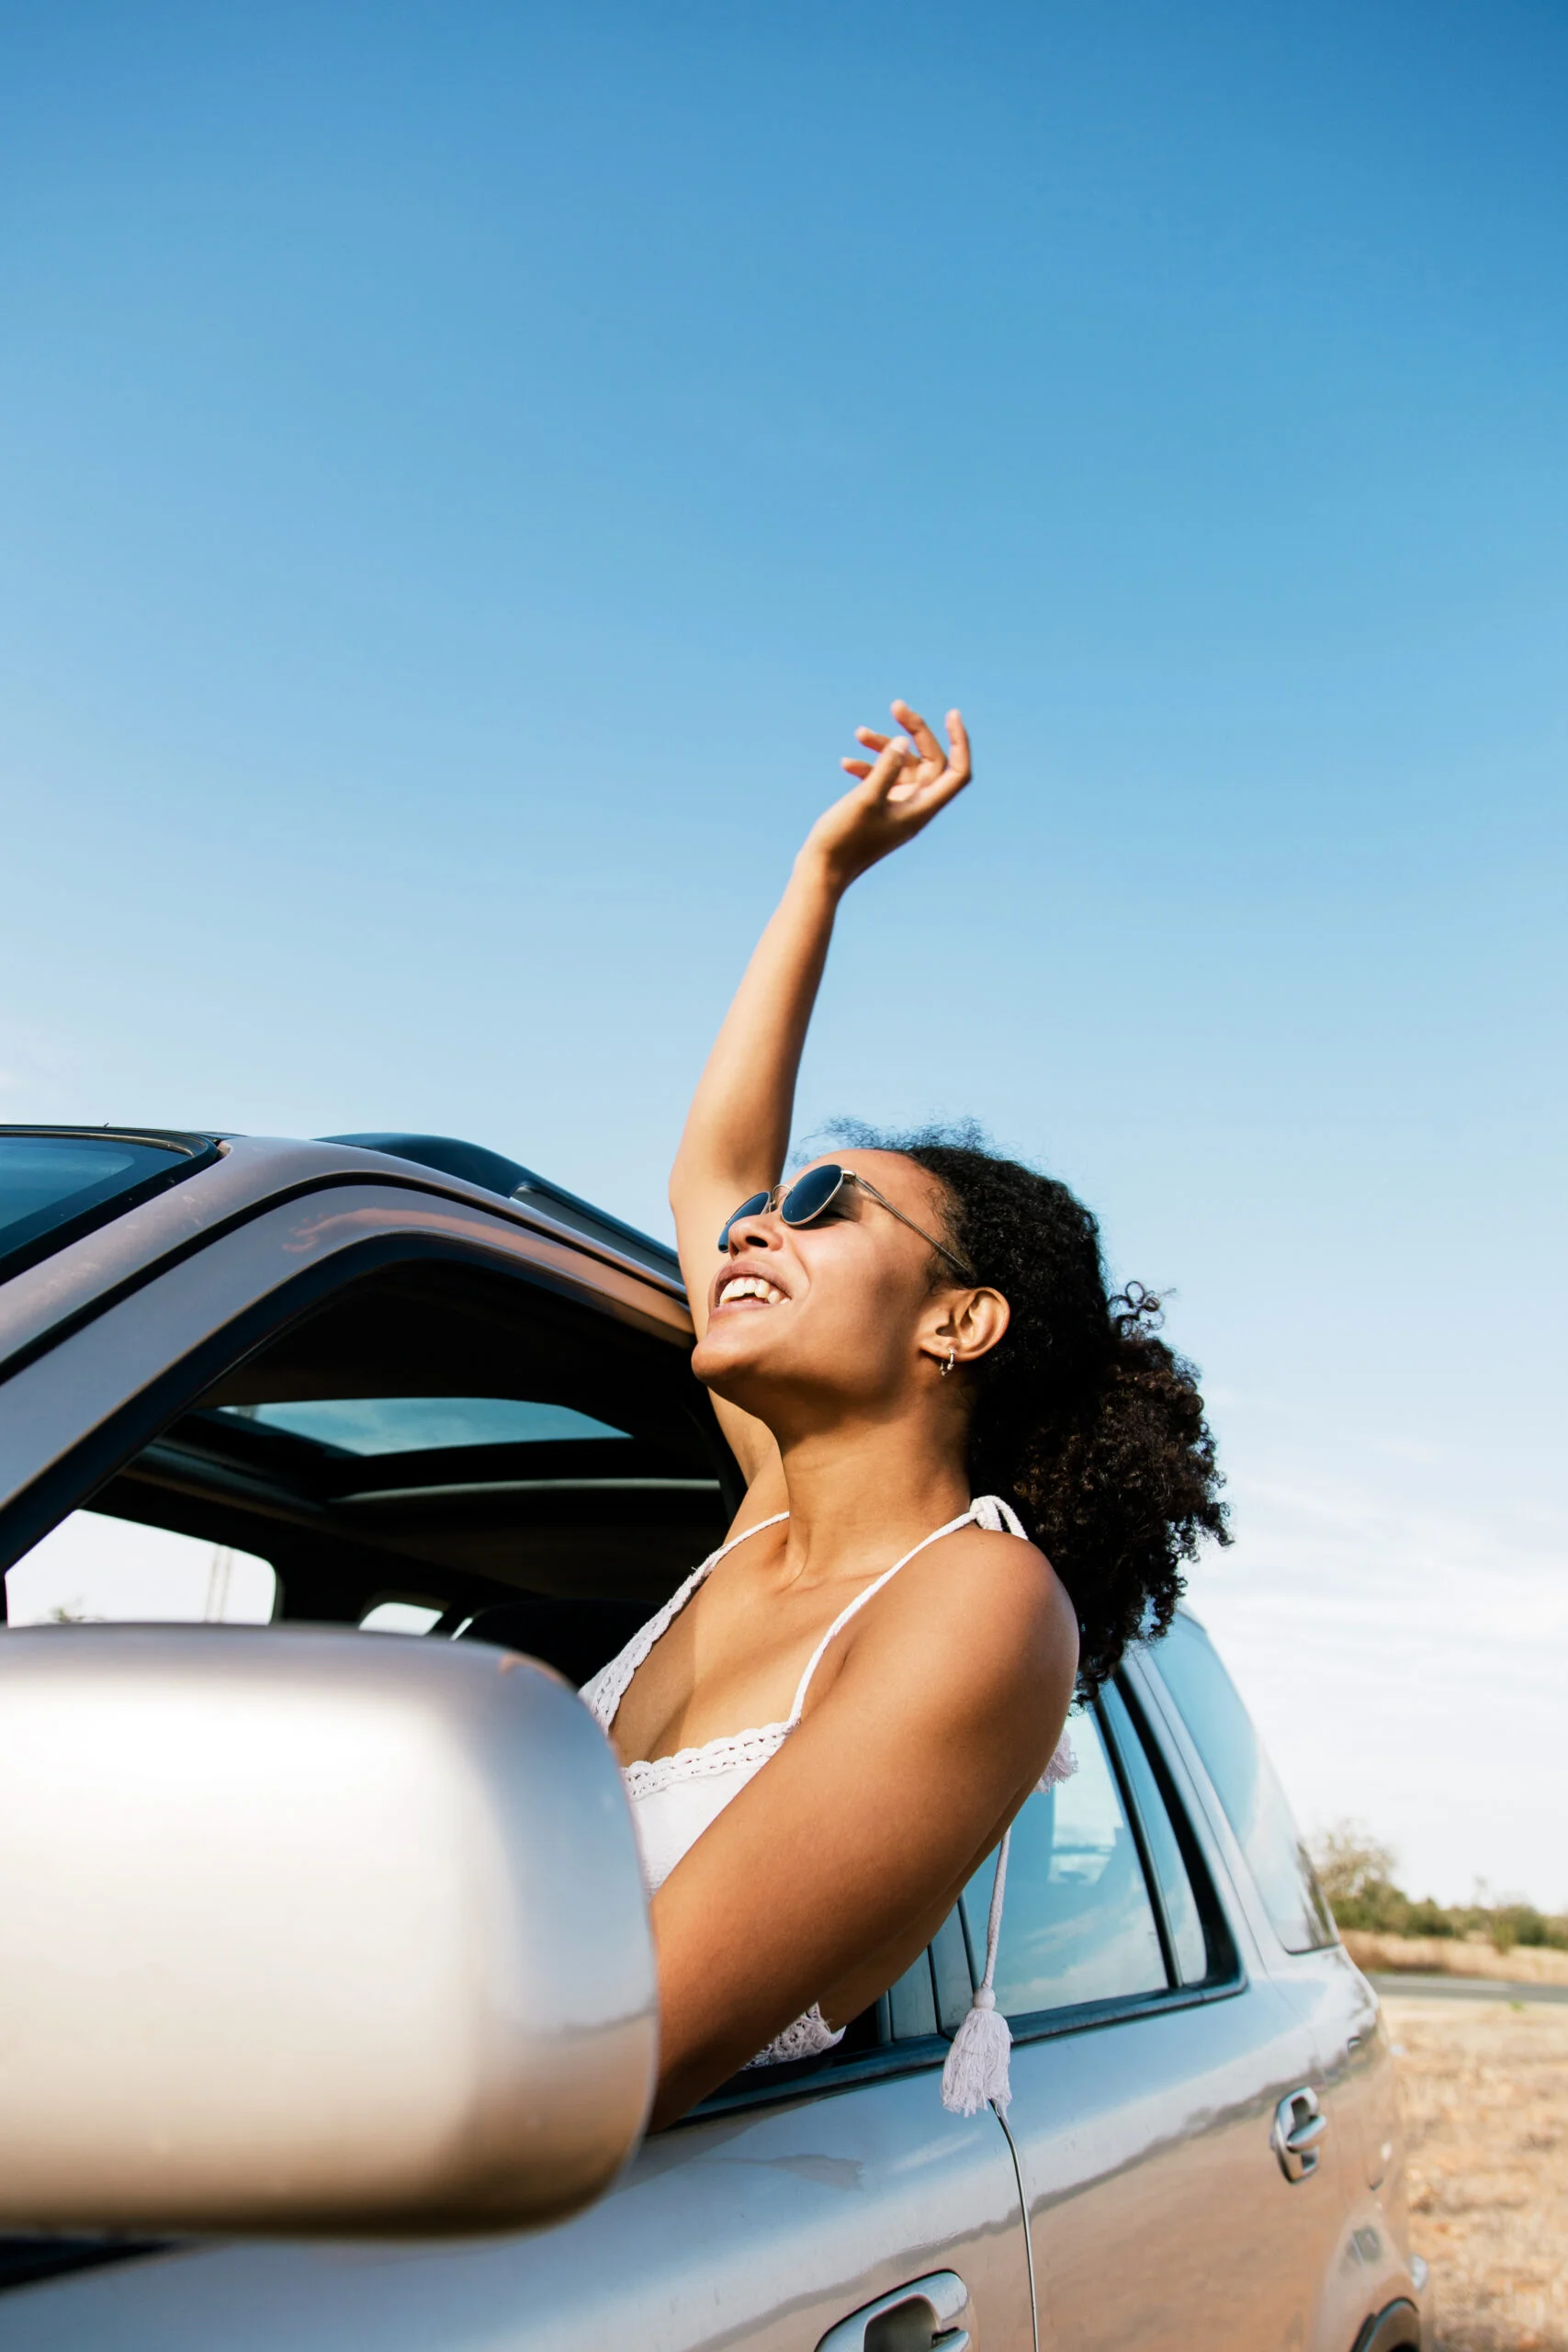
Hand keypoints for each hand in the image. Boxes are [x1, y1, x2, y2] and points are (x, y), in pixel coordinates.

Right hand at [800, 700, 971, 892]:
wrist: (821, 872)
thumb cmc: (844, 841)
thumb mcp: (865, 799)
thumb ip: (886, 768)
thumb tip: (904, 741)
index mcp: (921, 809)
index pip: (957, 772)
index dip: (960, 742)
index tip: (951, 714)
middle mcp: (915, 808)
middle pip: (930, 760)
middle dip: (914, 731)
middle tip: (896, 706)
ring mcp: (896, 808)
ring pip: (903, 766)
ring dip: (885, 746)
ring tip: (860, 733)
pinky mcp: (878, 809)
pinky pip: (882, 779)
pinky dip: (868, 766)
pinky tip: (846, 763)